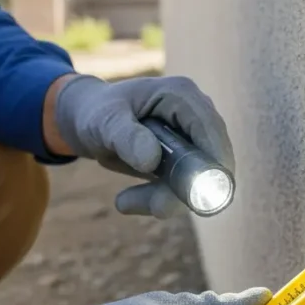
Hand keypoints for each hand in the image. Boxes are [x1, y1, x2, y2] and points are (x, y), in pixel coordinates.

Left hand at [51, 74, 234, 217]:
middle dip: (185, 192)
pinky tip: (126, 200)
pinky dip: (160, 200)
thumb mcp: (103, 122)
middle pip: (212, 162)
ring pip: (199, 183)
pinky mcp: (187, 161)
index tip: (197, 198)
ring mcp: (194, 139)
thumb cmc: (97, 113)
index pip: (212, 132)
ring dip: (166, 200)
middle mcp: (196, 116)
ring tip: (123, 202)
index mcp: (182, 96)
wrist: (90, 120)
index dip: (214, 165)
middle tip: (152, 208)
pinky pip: (184, 190)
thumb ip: (125, 137)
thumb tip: (151, 160)